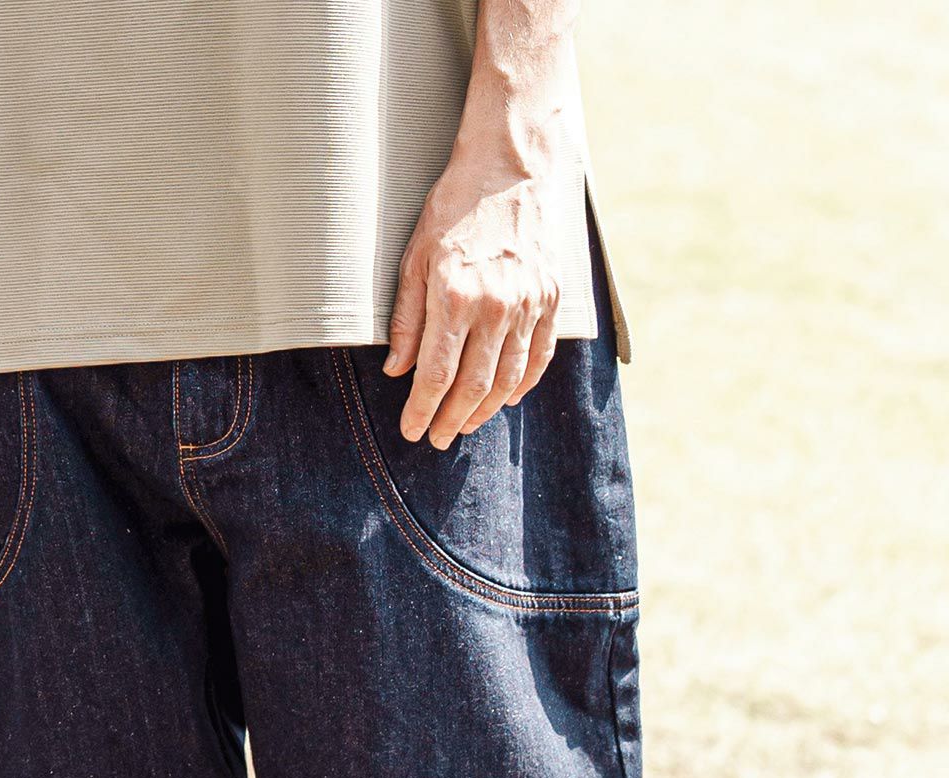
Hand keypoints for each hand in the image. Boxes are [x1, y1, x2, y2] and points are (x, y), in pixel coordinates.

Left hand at [386, 152, 560, 448]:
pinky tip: (505, 400)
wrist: (510, 168)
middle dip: (452, 419)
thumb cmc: (455, 209)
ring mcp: (529, 304)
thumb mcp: (415, 258)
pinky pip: (539, 357)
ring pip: (508, 379)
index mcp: (455, 297)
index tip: (413, 430)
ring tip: (466, 425)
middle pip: (473, 386)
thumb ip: (407, 318)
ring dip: (485, 410)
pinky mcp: (551, 298)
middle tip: (438, 439)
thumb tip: (397, 370)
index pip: (436, 374)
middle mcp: (496, 306)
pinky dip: (522, 385)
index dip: (422, 409)